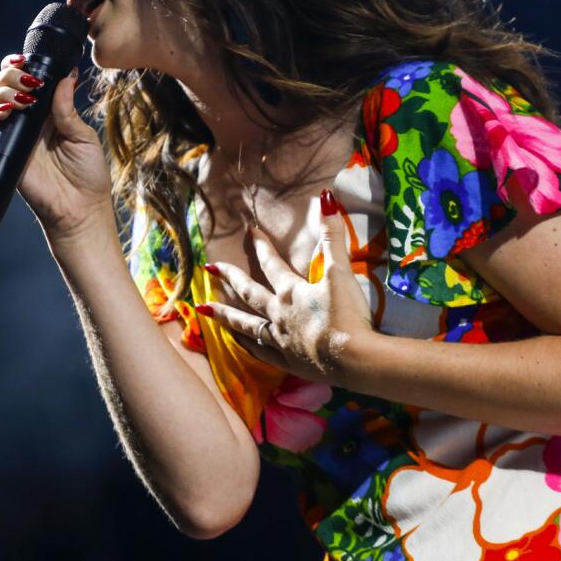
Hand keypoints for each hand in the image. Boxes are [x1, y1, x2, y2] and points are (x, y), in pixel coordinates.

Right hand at [0, 54, 112, 238]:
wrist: (80, 210)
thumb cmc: (88, 176)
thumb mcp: (83, 136)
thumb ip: (67, 108)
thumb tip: (66, 76)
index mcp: (48, 112)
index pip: (25, 81)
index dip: (20, 66)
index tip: (27, 59)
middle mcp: (27, 121)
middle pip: (3, 86)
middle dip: (10, 75)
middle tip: (28, 81)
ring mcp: (14, 136)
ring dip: (1, 92)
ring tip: (22, 98)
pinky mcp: (4, 153)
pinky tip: (6, 111)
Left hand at [197, 190, 374, 383]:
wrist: (354, 360)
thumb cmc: (347, 315)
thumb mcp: (341, 272)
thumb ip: (333, 236)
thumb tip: (327, 197)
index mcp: (291, 293)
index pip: (272, 264)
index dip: (261, 246)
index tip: (249, 231)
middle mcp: (279, 315)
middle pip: (248, 293)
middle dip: (229, 277)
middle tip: (208, 268)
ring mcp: (282, 342)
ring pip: (246, 326)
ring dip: (225, 316)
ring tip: (205, 309)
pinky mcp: (289, 363)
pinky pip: (261, 353)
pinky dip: (247, 346)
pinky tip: (239, 344)